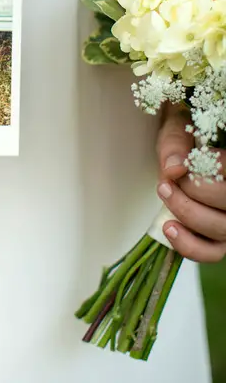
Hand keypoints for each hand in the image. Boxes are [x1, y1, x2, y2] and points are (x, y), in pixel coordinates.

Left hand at [156, 107, 225, 262]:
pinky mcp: (218, 241)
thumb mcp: (177, 129)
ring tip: (163, 193)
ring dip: (185, 212)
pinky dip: (189, 245)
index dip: (210, 167)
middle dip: (193, 190)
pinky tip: (169, 227)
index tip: (188, 162)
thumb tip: (174, 169)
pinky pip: (211, 253)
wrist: (176, 155)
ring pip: (220, 229)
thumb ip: (176, 143)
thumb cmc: (182, 139)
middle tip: (168, 180)